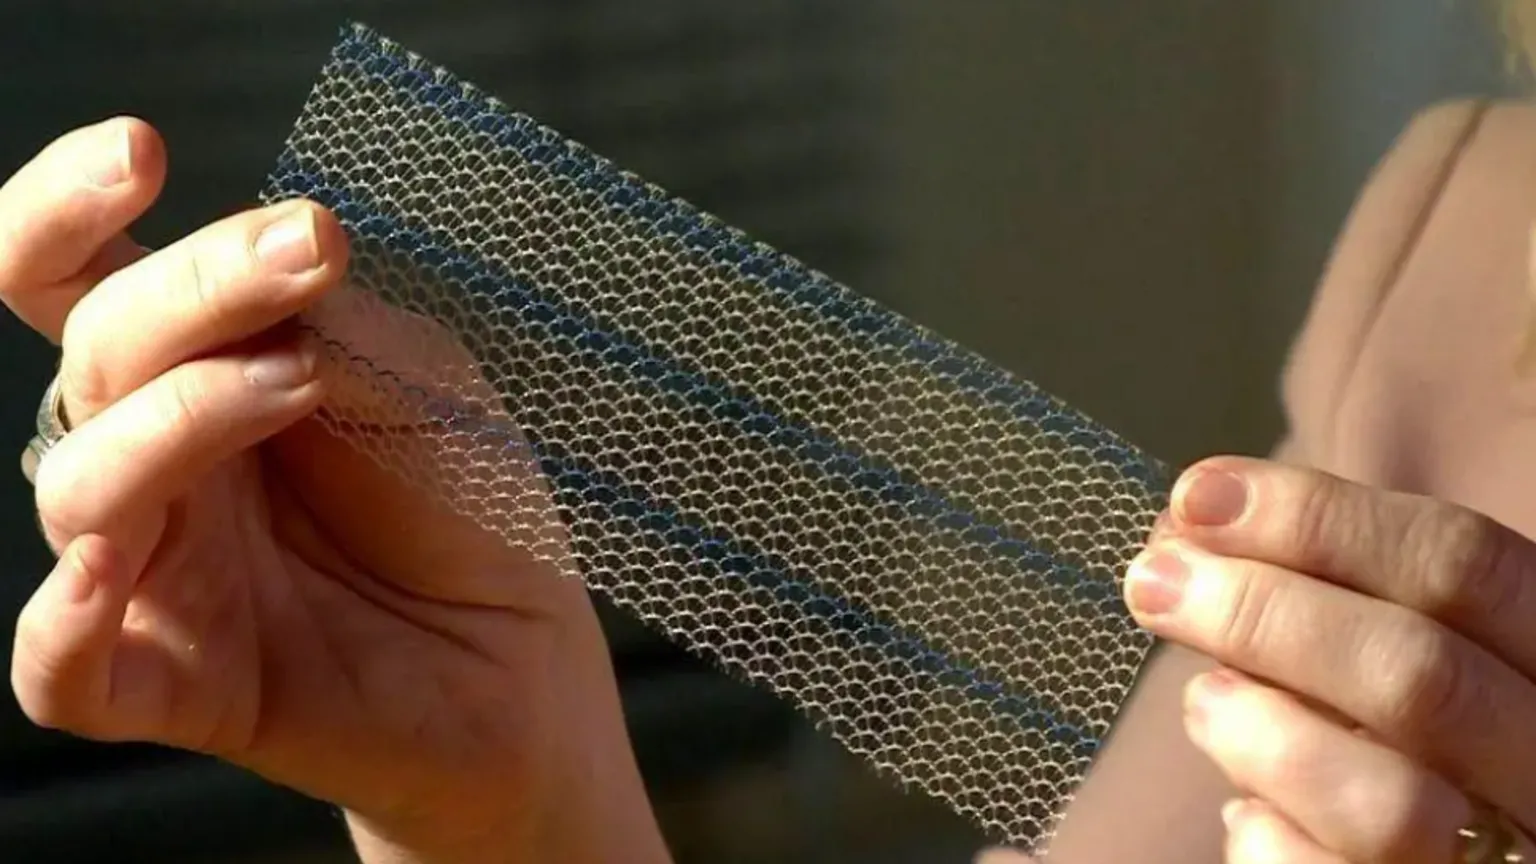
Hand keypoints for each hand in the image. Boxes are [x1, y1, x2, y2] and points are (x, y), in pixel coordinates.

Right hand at [3, 118, 668, 863]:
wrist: (525, 656)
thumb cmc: (465, 506)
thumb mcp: (416, 382)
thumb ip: (322, 323)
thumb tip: (258, 258)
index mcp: (200, 378)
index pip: (80, 283)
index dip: (66, 211)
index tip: (138, 151)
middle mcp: (159, 467)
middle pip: (94, 356)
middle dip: (188, 294)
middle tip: (307, 257)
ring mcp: (159, 575)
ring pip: (79, 485)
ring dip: (178, 417)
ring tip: (301, 382)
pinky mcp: (175, 684)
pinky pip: (59, 670)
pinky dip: (61, 622)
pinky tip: (111, 567)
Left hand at [1126, 456, 1535, 861]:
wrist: (1445, 847)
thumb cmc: (1416, 740)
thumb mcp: (1406, 648)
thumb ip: (1335, 597)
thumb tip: (1190, 534)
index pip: (1467, 566)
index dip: (1320, 518)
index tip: (1196, 496)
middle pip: (1420, 675)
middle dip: (1263, 613)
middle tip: (1153, 580)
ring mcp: (1508, 862)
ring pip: (1388, 807)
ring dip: (1263, 734)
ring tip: (1204, 702)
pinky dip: (1263, 838)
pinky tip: (1247, 810)